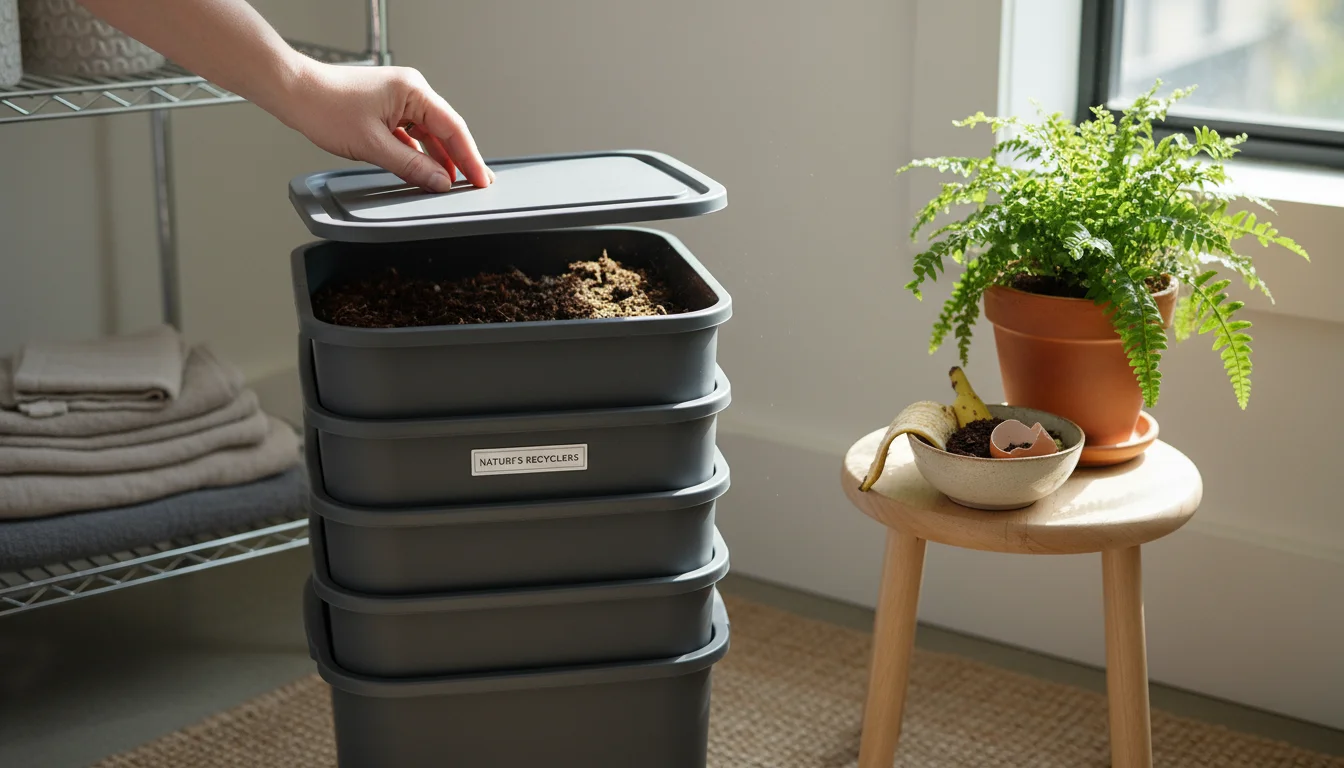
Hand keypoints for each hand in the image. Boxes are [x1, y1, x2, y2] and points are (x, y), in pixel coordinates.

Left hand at [280, 61, 493, 192]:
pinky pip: (412, 133)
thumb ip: (411, 166)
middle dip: (459, 158)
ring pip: (428, 133)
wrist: (294, 92)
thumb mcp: (373, 145)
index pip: (453, 128)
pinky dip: (419, 152)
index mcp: (413, 91)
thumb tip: (440, 182)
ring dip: (438, 158)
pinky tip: (424, 170)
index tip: (481, 179)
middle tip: (475, 184)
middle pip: (444, 130)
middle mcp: (410, 91)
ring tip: (451, 182)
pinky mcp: (386, 108)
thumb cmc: (325, 107)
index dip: (470, 157)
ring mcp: (398, 99)